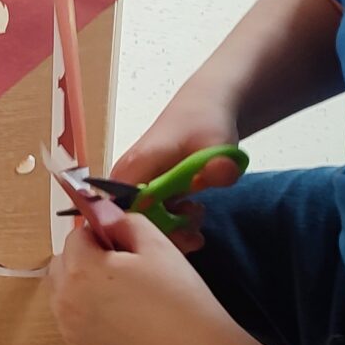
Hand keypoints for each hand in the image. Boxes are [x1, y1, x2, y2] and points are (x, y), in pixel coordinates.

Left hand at [46, 212, 236, 344]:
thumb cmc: (179, 295)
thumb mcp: (156, 244)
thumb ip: (124, 222)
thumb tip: (106, 217)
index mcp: (80, 269)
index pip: (76, 235)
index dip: (100, 235)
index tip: (123, 246)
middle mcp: (65, 299)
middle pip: (62, 264)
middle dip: (84, 259)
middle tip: (121, 270)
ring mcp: (69, 330)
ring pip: (63, 294)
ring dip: (81, 287)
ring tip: (120, 296)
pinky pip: (73, 323)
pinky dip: (87, 316)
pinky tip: (120, 321)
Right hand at [111, 94, 242, 249]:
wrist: (201, 110)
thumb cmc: (205, 124)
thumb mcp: (218, 144)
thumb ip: (220, 166)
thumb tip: (219, 175)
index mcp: (134, 168)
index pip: (127, 215)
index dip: (154, 231)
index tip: (186, 230)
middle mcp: (124, 179)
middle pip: (132, 222)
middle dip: (166, 233)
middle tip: (196, 229)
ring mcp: (131, 185)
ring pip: (141, 221)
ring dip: (171, 228)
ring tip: (196, 214)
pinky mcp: (140, 189)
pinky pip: (148, 215)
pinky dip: (170, 220)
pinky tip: (189, 212)